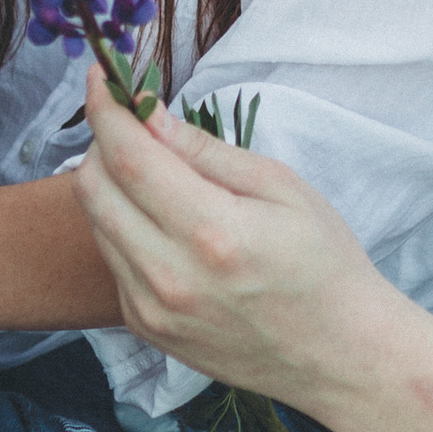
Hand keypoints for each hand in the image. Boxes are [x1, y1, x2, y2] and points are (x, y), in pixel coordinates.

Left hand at [74, 66, 380, 411]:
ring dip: (110, 184)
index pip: (129, 158)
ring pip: (95, 224)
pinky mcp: (146, 328)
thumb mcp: (280, 188)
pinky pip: (112, 260)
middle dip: (101, 142)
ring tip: (156, 174)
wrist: (339, 354)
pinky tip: (165, 224)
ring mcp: (153, 309)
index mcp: (213, 233)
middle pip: (93, 189)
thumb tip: (148, 113)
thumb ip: (206, 151)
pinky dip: (123, 227)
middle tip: (135, 126)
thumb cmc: (323, 263)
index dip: (106, 110)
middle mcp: (171, 277)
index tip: (102, 77)